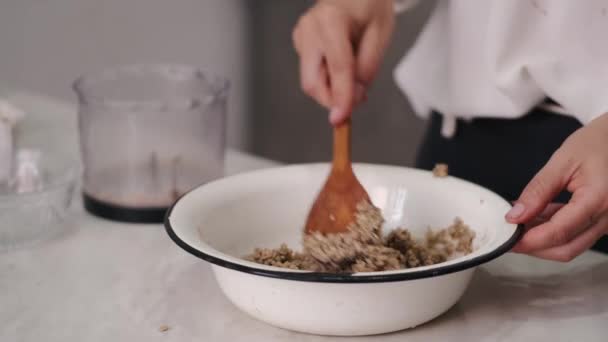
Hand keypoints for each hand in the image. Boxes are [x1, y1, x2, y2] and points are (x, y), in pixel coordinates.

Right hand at [292, 0, 394, 124]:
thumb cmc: (368, 5)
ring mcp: (301, 36)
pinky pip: (312, 72)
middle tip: (356, 98)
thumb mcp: (380, 34)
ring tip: (353, 75)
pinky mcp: (299, 43)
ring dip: (333, 89)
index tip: (342, 118)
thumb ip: (367, 67)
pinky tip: (341, 65)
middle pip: (312, 82)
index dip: (341, 97)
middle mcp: (310, 28)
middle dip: (332, 99)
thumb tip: (354, 96)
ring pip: (311, 81)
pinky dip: (328, 78)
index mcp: (332, 20)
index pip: (337, 68)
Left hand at [506, 113, 607, 260]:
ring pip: (572, 245)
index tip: (508, 240)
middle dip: (534, 247)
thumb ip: (538, 191)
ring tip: (519, 222)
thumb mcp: (562, 162)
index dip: (530, 241)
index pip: (559, 232)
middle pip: (566, 249)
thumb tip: (515, 216)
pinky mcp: (605, 220)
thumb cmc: (597, 143)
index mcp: (599, 199)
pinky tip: (536, 217)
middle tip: (510, 235)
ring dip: (543, 239)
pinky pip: (578, 234)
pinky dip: (555, 230)